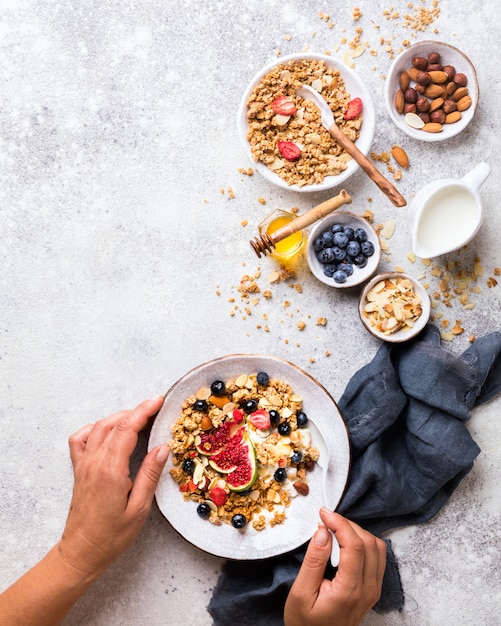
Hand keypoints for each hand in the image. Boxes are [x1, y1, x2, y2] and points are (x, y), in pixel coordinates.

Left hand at [58, 396, 168, 578]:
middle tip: (155, 407)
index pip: (127, 429)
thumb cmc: (112, 536)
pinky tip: (109, 430)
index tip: (159, 401)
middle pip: (114, 423)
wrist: (82, 552)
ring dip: (119, 416)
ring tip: (139, 417)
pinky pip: (81, 438)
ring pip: (99, 427)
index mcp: (110, 470)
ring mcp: (83, 464)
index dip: (144, 411)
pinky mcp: (78, 469)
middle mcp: (94, 462)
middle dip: (136, 410)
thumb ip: (150, 475)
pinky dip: (95, 427)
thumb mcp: (139, 508)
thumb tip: (162, 448)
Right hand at [284, 509, 385, 625]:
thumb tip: (323, 531)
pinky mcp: (372, 589)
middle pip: (368, 542)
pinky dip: (362, 542)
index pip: (355, 545)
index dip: (340, 523)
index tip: (323, 513)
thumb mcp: (301, 592)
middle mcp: (368, 589)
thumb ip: (314, 560)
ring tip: (334, 532)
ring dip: (356, 532)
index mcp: (350, 590)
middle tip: (326, 522)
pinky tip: (344, 544)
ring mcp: (373, 590)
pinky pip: (377, 557)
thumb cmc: (305, 623)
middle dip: (347, 525)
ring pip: (376, 547)